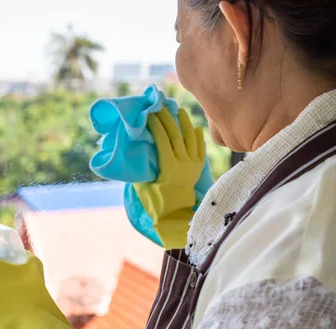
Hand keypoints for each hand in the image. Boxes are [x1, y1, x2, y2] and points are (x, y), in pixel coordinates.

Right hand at [133, 107, 205, 248]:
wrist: (175, 215)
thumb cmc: (155, 202)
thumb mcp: (144, 185)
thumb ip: (142, 168)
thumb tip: (135, 151)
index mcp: (169, 167)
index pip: (163, 140)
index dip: (156, 125)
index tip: (149, 113)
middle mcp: (183, 163)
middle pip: (176, 135)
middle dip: (167, 118)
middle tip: (159, 106)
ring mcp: (192, 165)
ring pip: (190, 139)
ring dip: (184, 123)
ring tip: (178, 110)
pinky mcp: (198, 168)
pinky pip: (200, 149)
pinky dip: (198, 137)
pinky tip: (196, 127)